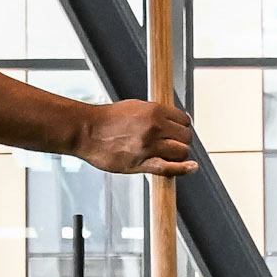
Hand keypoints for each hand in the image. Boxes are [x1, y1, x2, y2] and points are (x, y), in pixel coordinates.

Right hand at [76, 98, 196, 176]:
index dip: (183, 127)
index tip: (179, 132)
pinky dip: (183, 170)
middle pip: (186, 137)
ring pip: (181, 152)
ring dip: (178, 155)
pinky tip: (190, 168)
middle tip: (172, 145)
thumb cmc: (105, 120)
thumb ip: (154, 114)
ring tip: (168, 155)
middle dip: (182, 141)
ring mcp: (149, 146)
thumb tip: (168, 120)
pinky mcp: (142, 162)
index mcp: (154, 111)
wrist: (85, 130)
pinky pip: (170, 168)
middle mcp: (154, 127)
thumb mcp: (134, 107)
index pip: (184, 120)